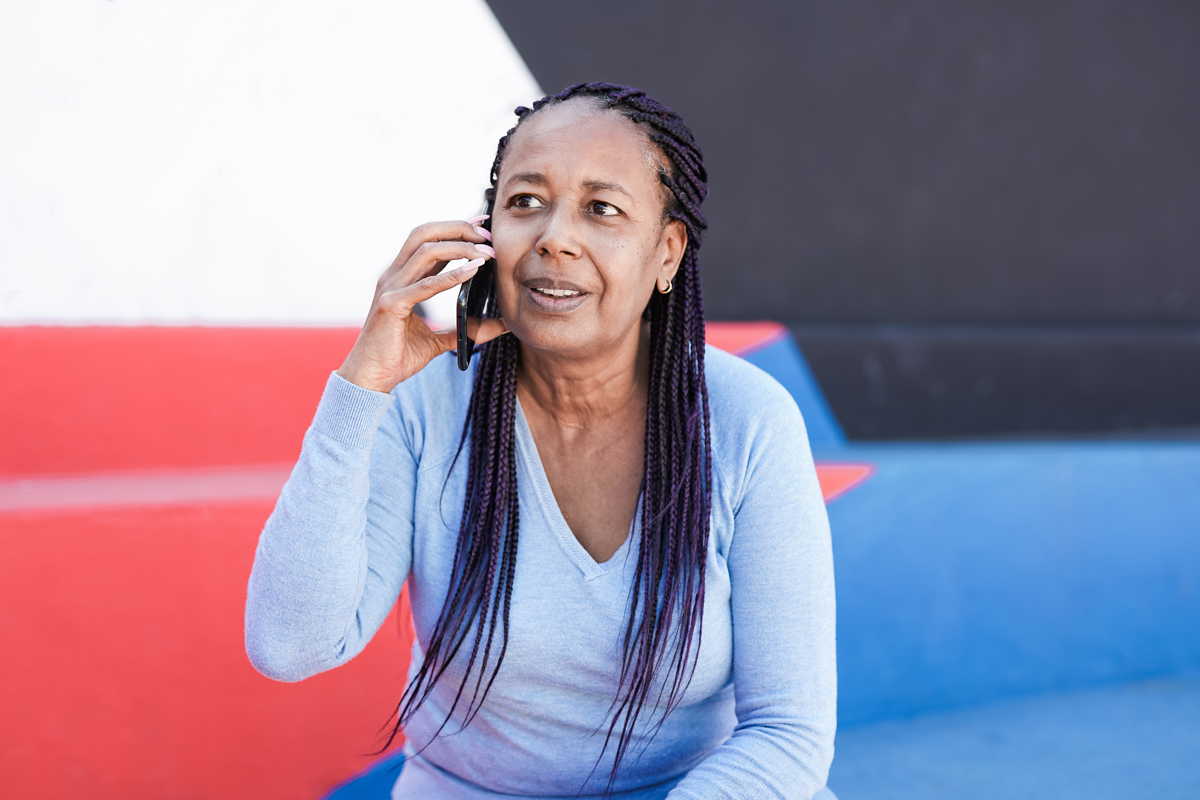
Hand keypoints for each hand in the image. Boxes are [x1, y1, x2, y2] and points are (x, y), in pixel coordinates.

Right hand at [337, 218, 508, 392]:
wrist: (369, 379)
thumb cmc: (397, 357)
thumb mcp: (439, 342)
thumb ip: (465, 331)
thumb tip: (500, 327)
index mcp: (402, 278)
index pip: (429, 240)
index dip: (455, 227)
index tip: (484, 224)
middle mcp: (393, 277)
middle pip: (425, 234)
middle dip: (458, 228)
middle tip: (488, 235)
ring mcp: (390, 288)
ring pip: (425, 251)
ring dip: (460, 247)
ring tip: (487, 253)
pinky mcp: (391, 306)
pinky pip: (425, 285)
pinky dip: (451, 275)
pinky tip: (474, 270)